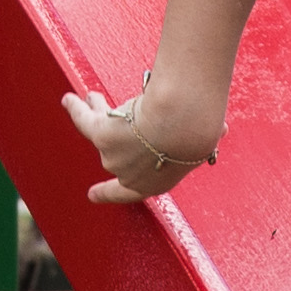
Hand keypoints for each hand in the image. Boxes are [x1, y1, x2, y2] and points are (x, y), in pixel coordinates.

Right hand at [65, 81, 214, 202]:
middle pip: (115, 152)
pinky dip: (76, 108)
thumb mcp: (203, 142)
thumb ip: (203, 140)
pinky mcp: (102, 135)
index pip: (128, 192)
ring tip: (93, 97)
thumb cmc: (198, 133)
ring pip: (102, 129)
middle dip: (116, 131)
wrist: (183, 122)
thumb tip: (219, 130)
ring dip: (98, 110)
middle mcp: (131, 175)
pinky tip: (70, 100)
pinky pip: (84, 119)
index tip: (93, 194)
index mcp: (156, 183)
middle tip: (110, 114)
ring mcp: (114, 157)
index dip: (109, 193)